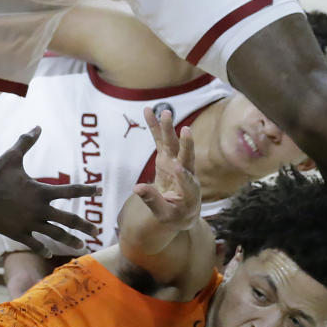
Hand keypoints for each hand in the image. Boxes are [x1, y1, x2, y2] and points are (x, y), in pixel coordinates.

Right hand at [0, 127, 99, 255]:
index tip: (100, 190)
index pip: (71, 190)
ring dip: (70, 240)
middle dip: (85, 226)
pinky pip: (34, 243)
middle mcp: (39, 208)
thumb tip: (37, 126)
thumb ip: (26, 142)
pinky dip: (43, 249)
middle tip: (97, 232)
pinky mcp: (16, 233)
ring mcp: (29, 222)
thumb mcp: (12, 156)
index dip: (87, 190)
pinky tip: (49, 253)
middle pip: (69, 219)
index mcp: (41, 191)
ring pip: (55, 234)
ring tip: (82, 246)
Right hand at [130, 108, 200, 229]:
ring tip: (165, 112)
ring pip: (173, 144)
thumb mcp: (164, 215)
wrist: (183, 211)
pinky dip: (155, 127)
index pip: (186, 181)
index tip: (176, 168)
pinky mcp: (167, 158)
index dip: (182, 175)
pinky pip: (160, 141)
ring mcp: (176, 163)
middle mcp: (186, 173)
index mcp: (190, 191)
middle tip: (184, 130)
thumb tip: (136, 188)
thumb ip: (152, 201)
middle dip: (185, 144)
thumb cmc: (175, 216)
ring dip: (169, 129)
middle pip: (185, 156)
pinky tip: (148, 111)